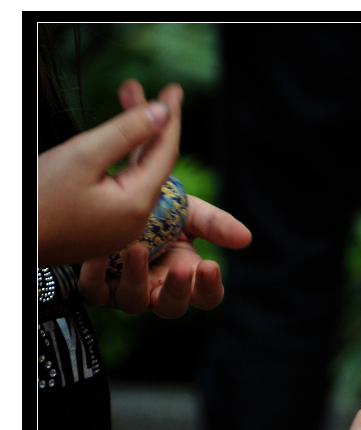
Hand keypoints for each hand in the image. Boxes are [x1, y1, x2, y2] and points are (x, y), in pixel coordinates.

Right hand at [38, 80, 181, 266]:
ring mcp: (123, 226)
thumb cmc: (40, 200)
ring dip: (135, 137)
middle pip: (153, 161)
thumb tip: (162, 112)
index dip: (171, 118)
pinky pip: (124, 187)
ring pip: (138, 173)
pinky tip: (120, 141)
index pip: (165, 152)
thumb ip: (125, 133)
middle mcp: (138, 219)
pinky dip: (124, 159)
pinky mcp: (107, 228)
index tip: (175, 90)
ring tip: (128, 98)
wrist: (15, 241)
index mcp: (138, 203)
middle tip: (138, 87)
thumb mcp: (82, 156)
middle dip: (149, 122)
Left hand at [77, 193, 250, 317]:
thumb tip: (246, 238)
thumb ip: (215, 225)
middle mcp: (157, 290)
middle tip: (181, 270)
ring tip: (138, 250)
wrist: (114, 199)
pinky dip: (96, 276)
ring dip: (137, 279)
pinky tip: (100, 254)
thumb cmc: (158, 212)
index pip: (206, 297)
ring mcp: (126, 292)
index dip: (209, 288)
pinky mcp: (97, 287)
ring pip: (134, 302)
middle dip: (178, 291)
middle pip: (172, 307)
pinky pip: (95, 292)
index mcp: (186, 277)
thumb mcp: (190, 213)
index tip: (210, 266)